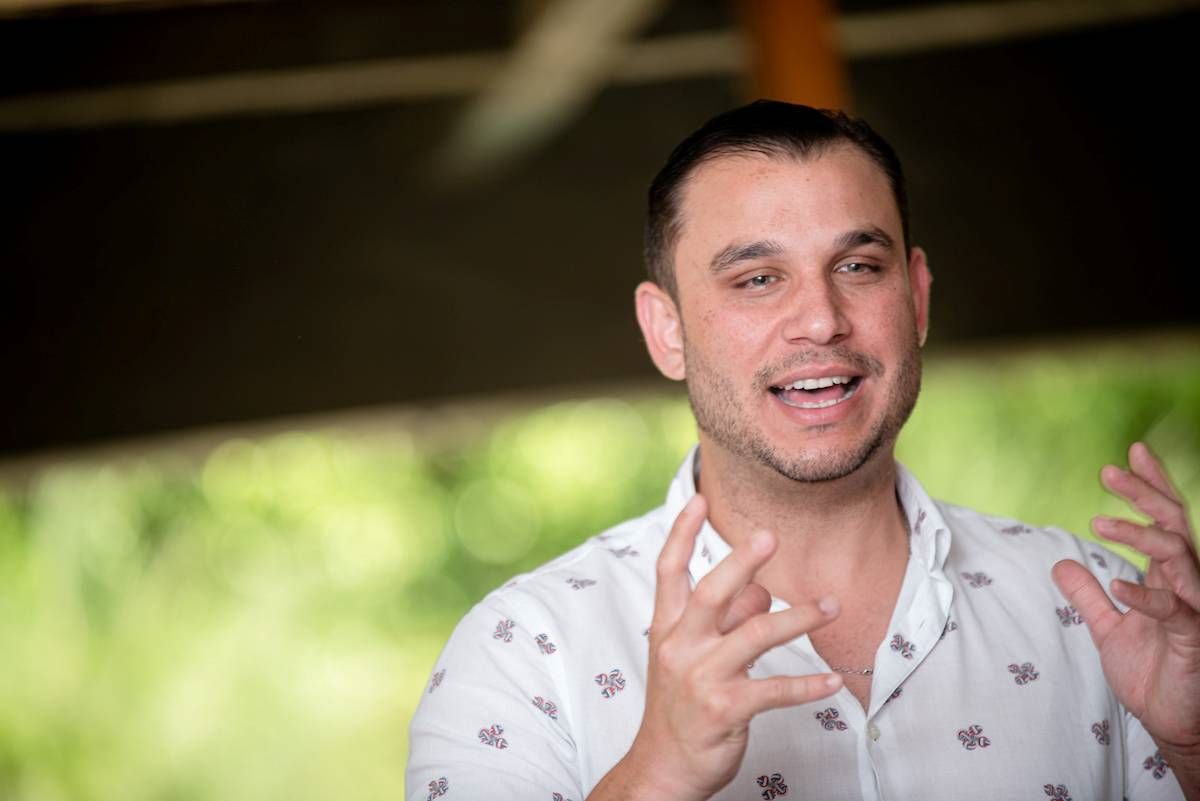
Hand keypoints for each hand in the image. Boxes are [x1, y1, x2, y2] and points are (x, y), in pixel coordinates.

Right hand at [593, 494, 841, 800]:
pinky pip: (775, 690)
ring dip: (799, 617)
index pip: (669, 571)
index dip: (682, 533)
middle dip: (740, 562)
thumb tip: (761, 589)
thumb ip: (725, 620)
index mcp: (667, 628)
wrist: (664, 768)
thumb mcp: (693, 657)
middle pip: (710, 593)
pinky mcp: (724, 710)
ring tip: (832, 605)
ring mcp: (701, 679)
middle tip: (771, 536)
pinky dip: (808, 685)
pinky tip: (832, 680)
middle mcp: (680, 647)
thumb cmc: (681, 706)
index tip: (699, 498)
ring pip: (755, 635)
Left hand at [1052, 443, 1199, 762]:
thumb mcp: (1109, 628)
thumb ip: (1088, 595)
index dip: (1150, 485)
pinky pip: (1173, 607)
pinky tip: (1117, 585)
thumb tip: (1060, 563)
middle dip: (1144, 492)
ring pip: (1178, 552)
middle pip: (1173, 523)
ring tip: (1098, 523)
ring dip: (1139, 533)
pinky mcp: (1194, 636)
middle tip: (1107, 471)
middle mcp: (1186, 584)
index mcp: (1168, 577)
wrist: (1171, 722)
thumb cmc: (1151, 673)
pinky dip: (1144, 593)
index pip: (1163, 520)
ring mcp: (1194, 607)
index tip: (1130, 453)